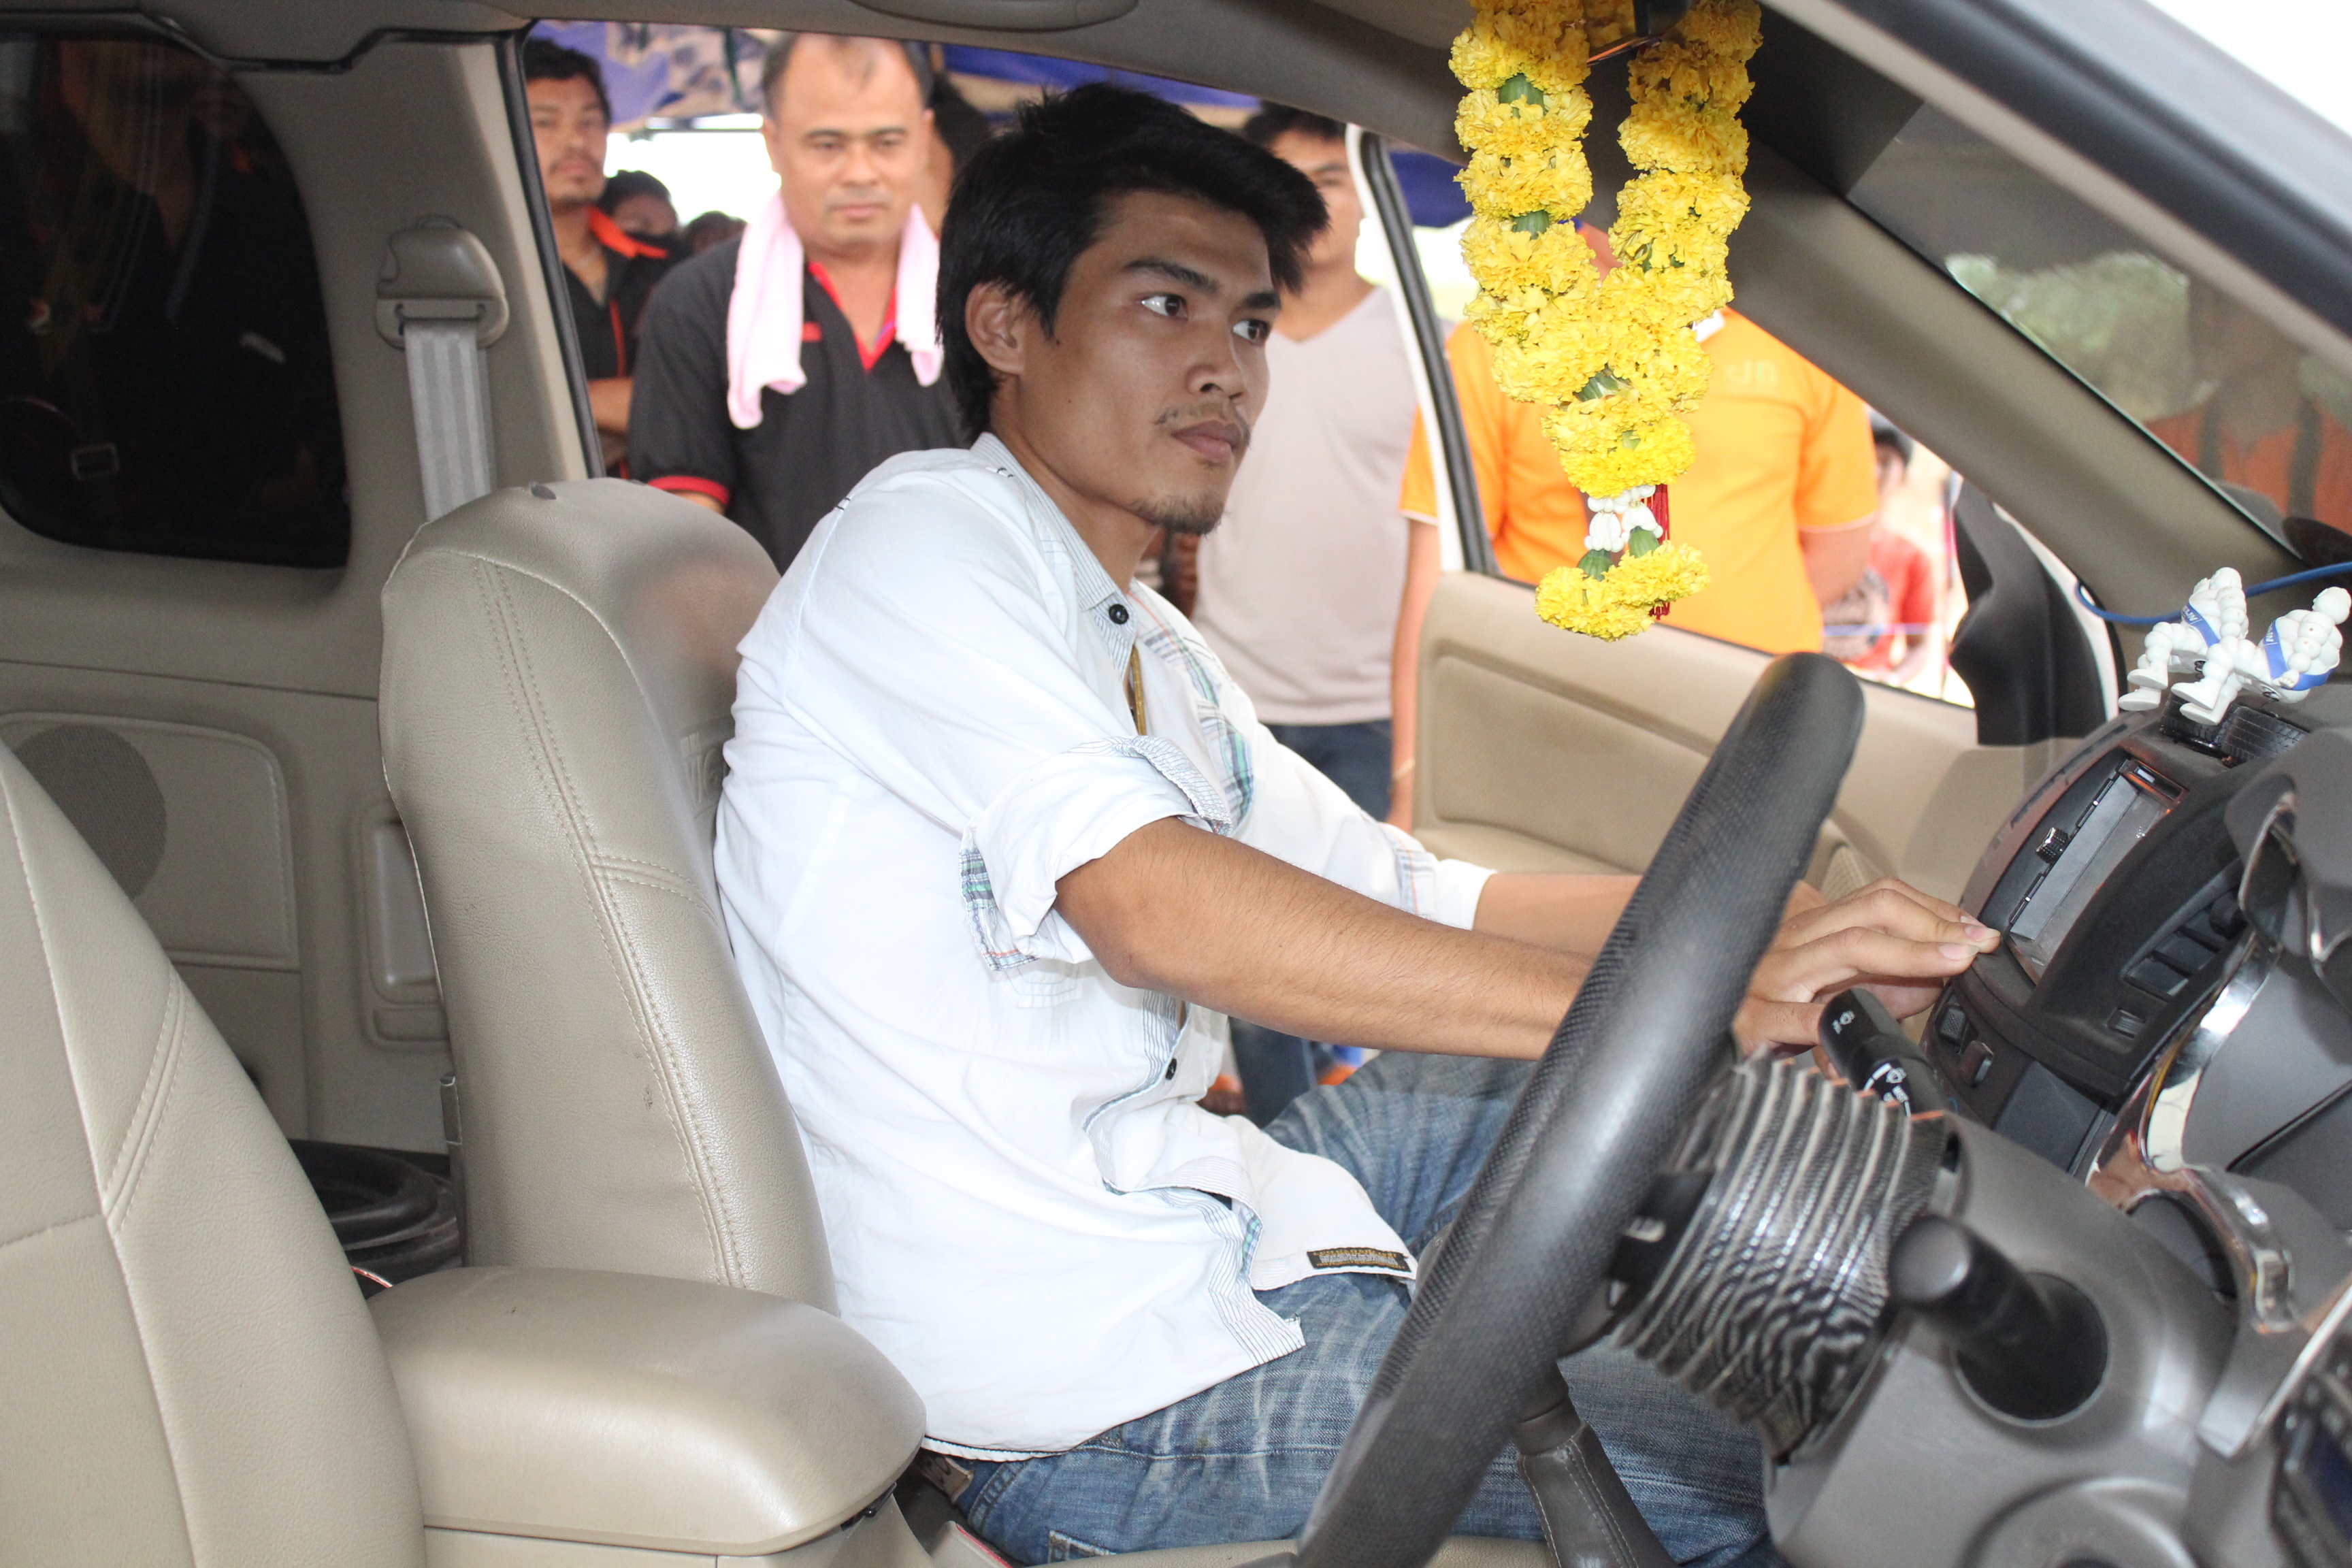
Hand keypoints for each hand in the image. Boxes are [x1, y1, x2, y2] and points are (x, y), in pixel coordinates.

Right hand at [1733, 877, 1996, 1054]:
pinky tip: (1877, 1022)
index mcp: (1812, 929)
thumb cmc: (1767, 1013)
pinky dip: (1847, 1016)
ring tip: (1952, 963)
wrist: (1698, 1037)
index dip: (1935, 909)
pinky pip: (1807, 1015)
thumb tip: (1943, 975)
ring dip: (1912, 952)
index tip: (1976, 931)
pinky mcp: (1758, 1018)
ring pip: (1849, 946)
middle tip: (1976, 943)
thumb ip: (1888, 982)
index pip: (1881, 897)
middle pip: (1871, 909)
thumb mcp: (1836, 989)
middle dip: (1934, 924)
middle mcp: (1794, 941)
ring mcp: (1775, 976)